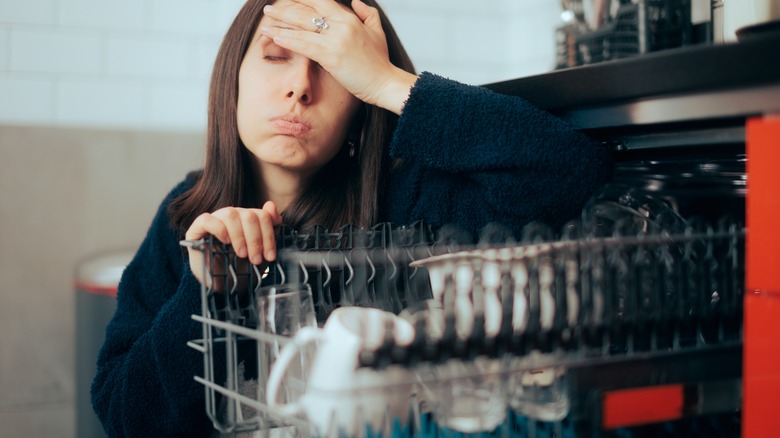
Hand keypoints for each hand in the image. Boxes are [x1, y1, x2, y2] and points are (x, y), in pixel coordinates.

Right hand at [185, 201, 282, 286]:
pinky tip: (225, 242)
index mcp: (247, 218)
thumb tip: (271, 205)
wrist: (222, 284)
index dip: (268, 236)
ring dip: (239, 236)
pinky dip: (218, 229)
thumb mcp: (261, 251)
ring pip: (230, 214)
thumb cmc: (241, 267)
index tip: (270, 256)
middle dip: (255, 239)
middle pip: (249, 214)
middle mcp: (232, 216)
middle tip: (256, 259)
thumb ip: (270, 228)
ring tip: (242, 254)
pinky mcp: (197, 229)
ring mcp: (215, 220)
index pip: (262, 216)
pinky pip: (207, 219)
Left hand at [261, 0, 417, 114]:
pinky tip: (274, 38)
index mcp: (349, 18)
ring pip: (301, 28)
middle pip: (307, 12)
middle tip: (269, 10)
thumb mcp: (377, 32)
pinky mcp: (331, 56)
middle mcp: (341, 25)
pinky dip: (287, 40)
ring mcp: (335, 40)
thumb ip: (367, 14)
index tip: (287, 0)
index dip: (302, 0)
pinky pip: (304, 45)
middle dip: (285, 10)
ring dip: (280, 25)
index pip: (320, 2)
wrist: (386, 83)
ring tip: (265, 23)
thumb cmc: (381, 63)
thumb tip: (356, 1)